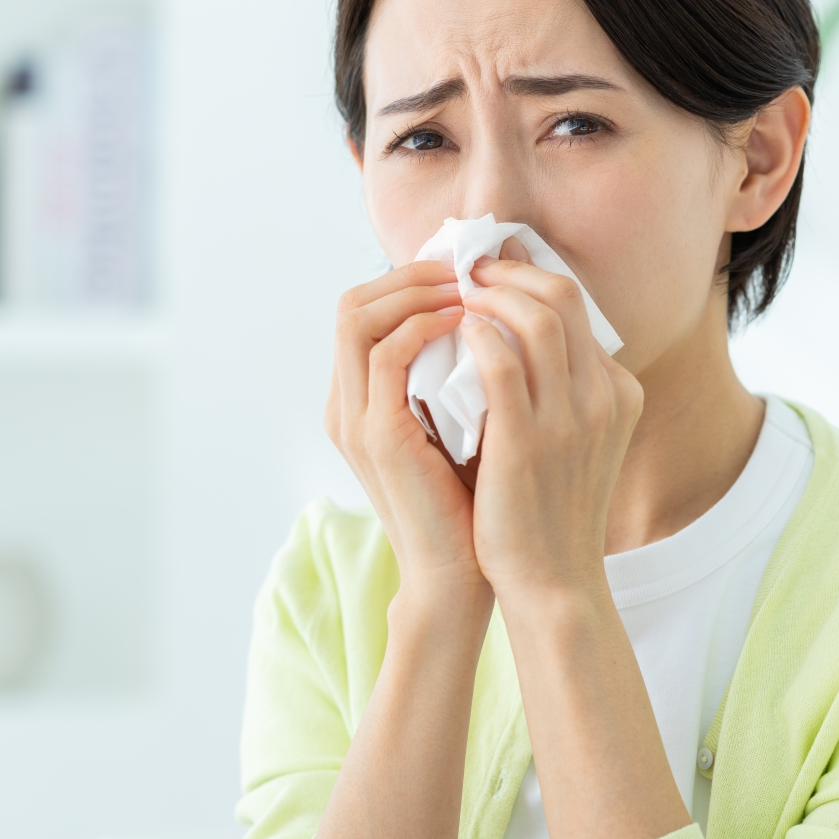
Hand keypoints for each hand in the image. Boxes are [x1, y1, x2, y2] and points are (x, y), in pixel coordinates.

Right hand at [326, 259, 485, 598]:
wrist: (461, 571)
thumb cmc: (472, 499)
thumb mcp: (460, 421)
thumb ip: (458, 373)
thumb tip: (493, 316)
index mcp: (359, 401)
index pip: (363, 312)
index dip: (407, 280)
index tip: (460, 270)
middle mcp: (345, 405)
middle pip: (350, 304)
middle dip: (407, 274)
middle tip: (462, 267)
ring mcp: (355, 420)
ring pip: (357, 318)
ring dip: (414, 291)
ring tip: (466, 286)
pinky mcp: (378, 437)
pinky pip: (385, 356)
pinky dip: (423, 327)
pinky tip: (466, 322)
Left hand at [460, 248, 643, 603]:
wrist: (553, 581)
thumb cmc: (549, 511)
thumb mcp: (575, 440)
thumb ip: (559, 389)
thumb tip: (513, 337)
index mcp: (619, 393)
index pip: (580, 307)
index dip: (531, 277)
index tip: (492, 270)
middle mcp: (604, 397)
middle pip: (564, 296)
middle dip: (511, 271)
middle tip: (469, 269)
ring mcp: (571, 418)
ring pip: (538, 318)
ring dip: (491, 294)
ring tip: (456, 293)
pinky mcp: (528, 442)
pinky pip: (503, 365)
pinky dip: (477, 336)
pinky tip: (455, 333)